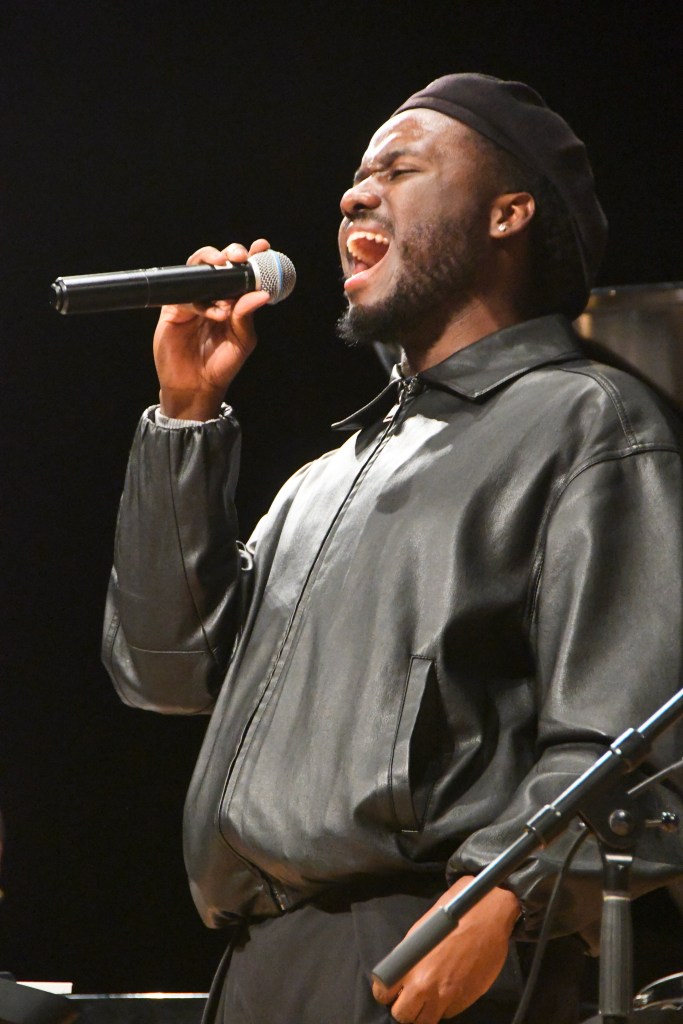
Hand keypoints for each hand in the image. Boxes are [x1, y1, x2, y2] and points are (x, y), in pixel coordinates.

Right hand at [153, 238, 271, 419]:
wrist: (196, 386)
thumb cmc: (222, 365)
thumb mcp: (242, 341)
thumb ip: (247, 316)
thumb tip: (261, 294)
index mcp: (234, 300)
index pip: (243, 273)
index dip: (252, 257)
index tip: (262, 247)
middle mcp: (213, 295)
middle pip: (219, 262)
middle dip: (230, 253)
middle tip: (238, 256)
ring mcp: (193, 300)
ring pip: (199, 270)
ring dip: (212, 264)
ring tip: (225, 267)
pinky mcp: (174, 309)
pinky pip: (186, 295)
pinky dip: (202, 301)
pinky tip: (216, 314)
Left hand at [372, 877, 519, 1023]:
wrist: (488, 917)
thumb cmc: (453, 916)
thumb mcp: (422, 930)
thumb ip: (409, 955)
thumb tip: (400, 970)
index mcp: (409, 963)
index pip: (383, 993)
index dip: (385, 994)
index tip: (390, 991)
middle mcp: (425, 984)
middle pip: (402, 1015)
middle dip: (404, 1008)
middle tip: (410, 998)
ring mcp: (446, 995)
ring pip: (425, 1022)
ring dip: (424, 1013)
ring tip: (428, 999)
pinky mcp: (465, 1000)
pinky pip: (448, 1014)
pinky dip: (445, 1007)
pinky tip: (448, 992)